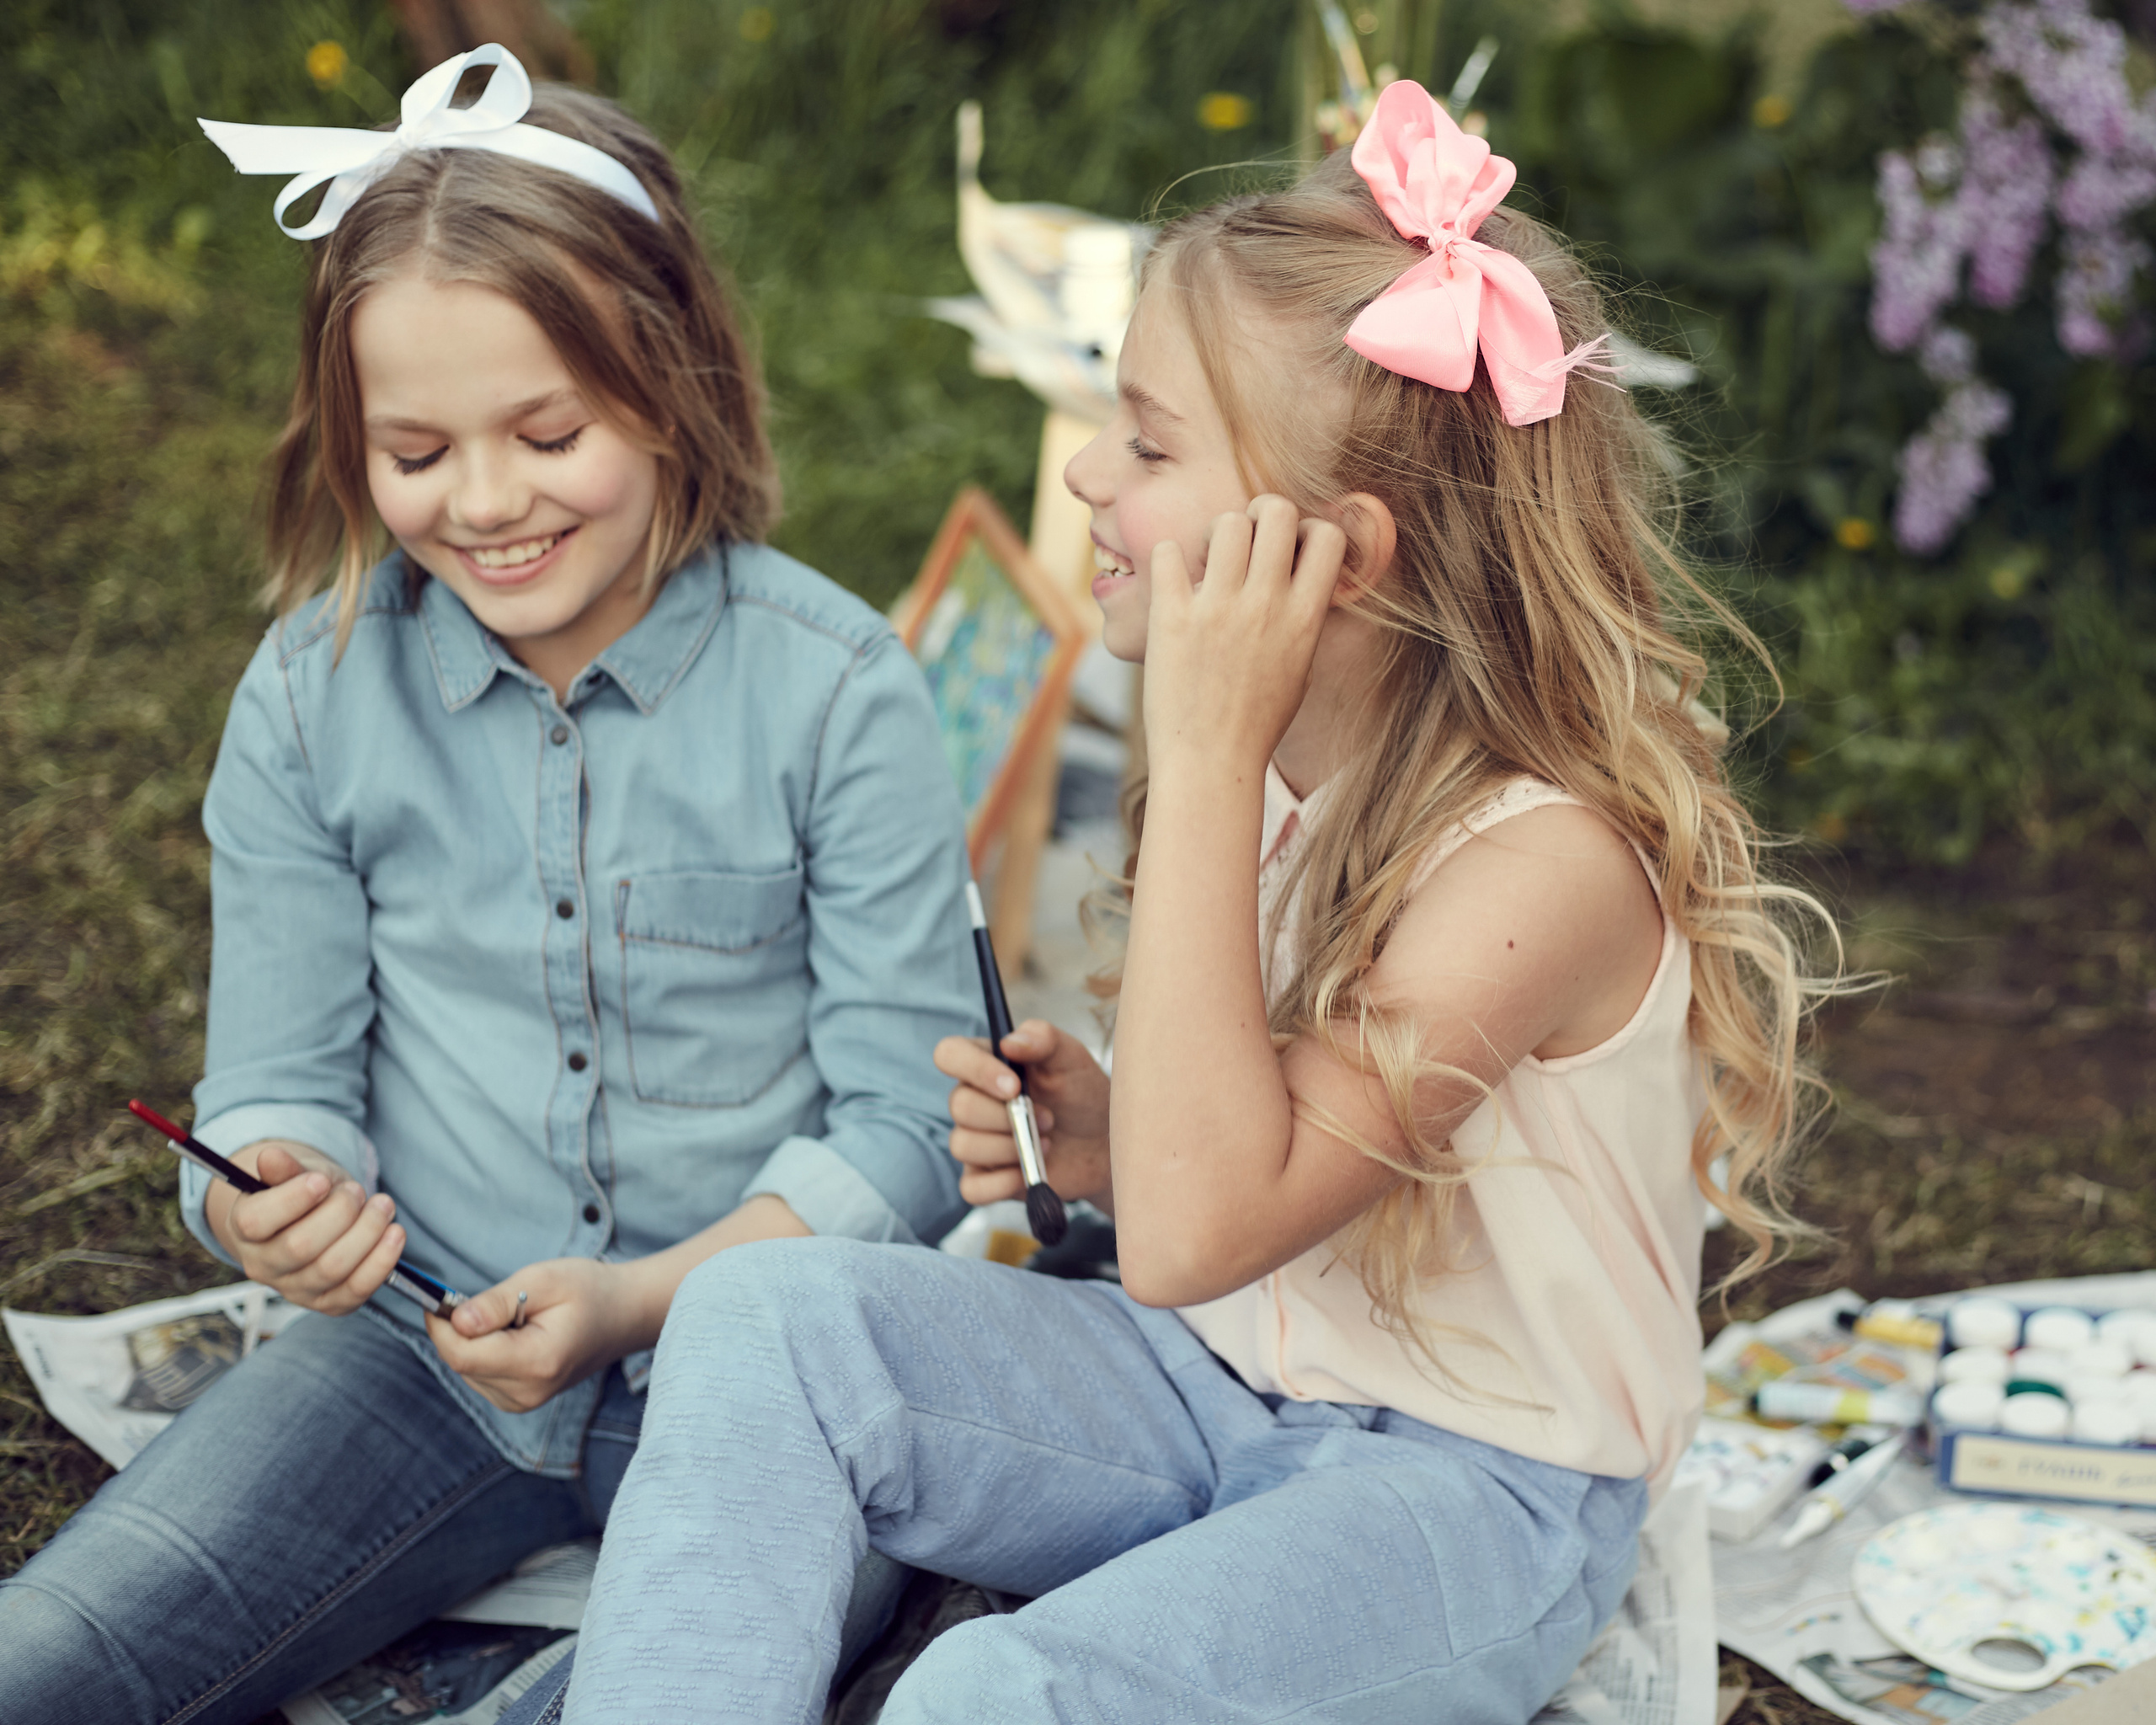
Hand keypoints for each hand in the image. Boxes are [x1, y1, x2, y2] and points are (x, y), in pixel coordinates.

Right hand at [206, 1140, 405, 1315]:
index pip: (255, 1222)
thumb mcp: (295, 1174)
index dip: (292, 1199)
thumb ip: (285, 1168)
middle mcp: (264, 1265)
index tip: (322, 1180)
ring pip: (332, 1268)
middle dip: (339, 1212)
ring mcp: (296, 1290)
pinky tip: (394, 1233)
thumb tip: (270, 1156)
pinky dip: (381, 1261)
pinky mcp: (329, 1303)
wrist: (316, 1221)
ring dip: (366, 1232)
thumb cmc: (304, 1194)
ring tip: (382, 1205)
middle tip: (357, 1190)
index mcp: (245, 1230)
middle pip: (300, 1246)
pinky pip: (356, 1290)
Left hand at [427, 1257, 641, 1413]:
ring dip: (471, 1340)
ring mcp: (522, 1402)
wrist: (623, 1316)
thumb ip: (497, 1302)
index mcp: (537, 1362)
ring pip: (466, 1370)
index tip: (437, 1297)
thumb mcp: (544, 1280)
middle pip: (461, 1362)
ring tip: (507, 1316)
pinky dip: (482, 1351)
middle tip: (482, 1299)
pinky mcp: (517, 1401)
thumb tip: (456, 1320)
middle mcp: (527, 1392)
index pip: (463, 1355)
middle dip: (458, 1329)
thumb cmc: (589, 1291)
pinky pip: (478, 1375)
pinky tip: (509, 1333)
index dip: (441, 1326)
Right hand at [934, 1021, 1113, 1213]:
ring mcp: (976, 1140)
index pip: (949, 1054)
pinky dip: (1000, 1183)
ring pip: (963, 1145)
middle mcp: (974, 1100)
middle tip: (1047, 1118)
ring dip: (1009, 1147)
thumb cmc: (1083, 1094)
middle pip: (958, 1106)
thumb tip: (1009, 1042)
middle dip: (1007, 1116)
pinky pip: (971, 1188)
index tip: (1013, 1085)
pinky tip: (1026, 1172)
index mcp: (987, 1064)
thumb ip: (1044, 1038)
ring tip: (1044, 1144)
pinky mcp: (986, 1178)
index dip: (974, 1069)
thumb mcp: (1072, 1058)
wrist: (1103, 1143)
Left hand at [1143, 496, 1346, 777]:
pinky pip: (1167, 552)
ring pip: (1226, 522)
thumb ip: (1302, 615)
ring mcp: (1218, 609)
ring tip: (1209, 561)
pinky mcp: (1172, 617)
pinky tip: (1173, 581)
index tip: (1291, 548)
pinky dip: (1168, 558)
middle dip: (1262, 512)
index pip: (1328, 535)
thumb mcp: (1299, 666)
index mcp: (1304, 618)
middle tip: (1247, 536)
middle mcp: (1265, 606)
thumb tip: (1302, 572)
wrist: (1210, 762)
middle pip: (1277, 511)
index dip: (1310, 528)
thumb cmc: (1256, 720)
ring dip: (1217, 531)